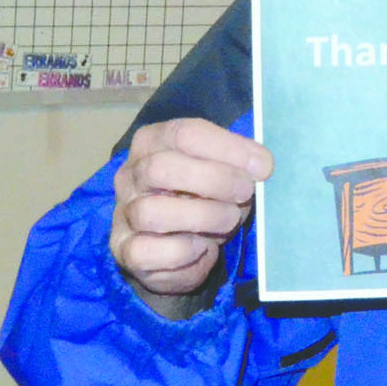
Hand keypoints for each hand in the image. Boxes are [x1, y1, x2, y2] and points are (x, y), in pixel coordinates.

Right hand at [109, 117, 273, 315]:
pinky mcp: (126, 251)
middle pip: (161, 167)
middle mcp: (131, 175)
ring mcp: (123, 214)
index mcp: (153, 142)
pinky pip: (150, 251)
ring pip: (152, 212)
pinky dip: (185, 251)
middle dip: (215, 180)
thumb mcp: (221, 170)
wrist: (175, 249)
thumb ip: (239, 162)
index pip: (185, 134)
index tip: (263, 167)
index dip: (229, 148)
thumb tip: (261, 166)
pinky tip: (203, 247)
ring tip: (228, 219)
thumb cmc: (203, 197)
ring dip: (203, 216)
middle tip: (245, 192)